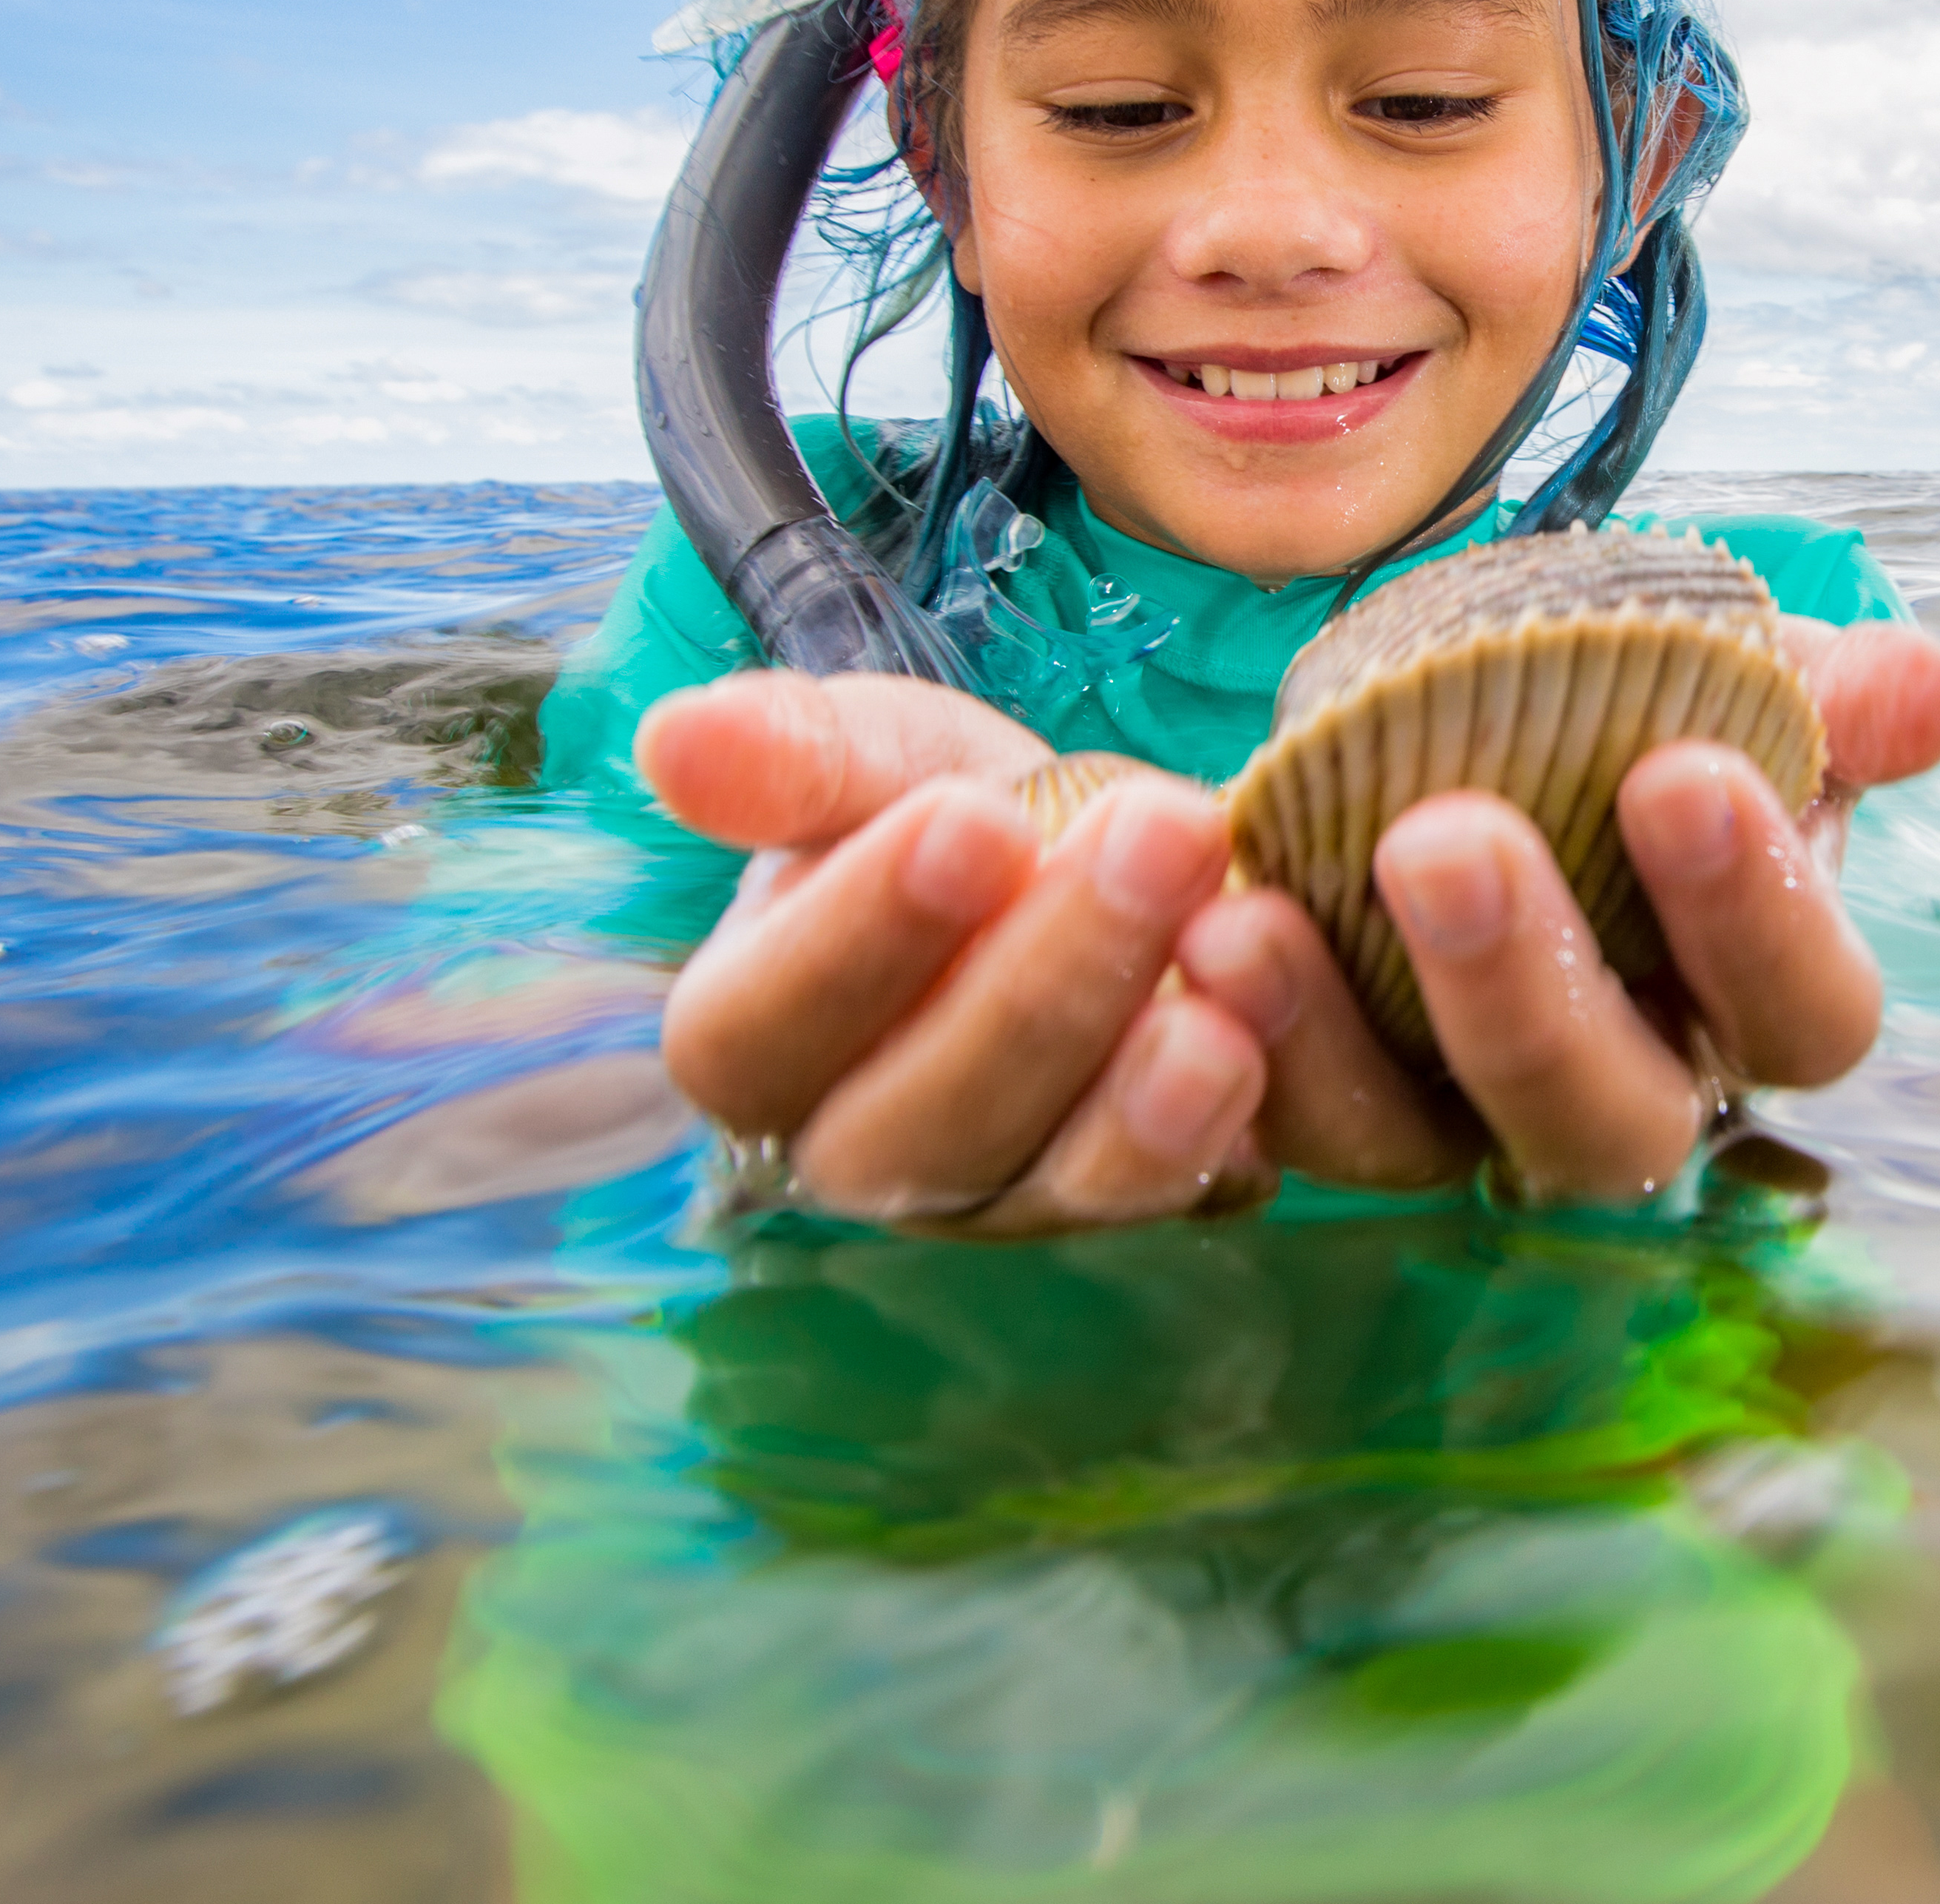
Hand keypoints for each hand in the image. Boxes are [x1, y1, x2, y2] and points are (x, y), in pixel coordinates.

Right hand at [645, 671, 1280, 1233]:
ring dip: (1141, 1077)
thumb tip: (672, 738)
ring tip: (1231, 952)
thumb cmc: (976, 815)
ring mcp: (1003, 1198)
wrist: (1120, 859)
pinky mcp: (1135, 1201)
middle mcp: (861, 1153)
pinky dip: (1225, 1120)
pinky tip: (1266, 1033)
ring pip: (1048, 1179)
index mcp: (760, 1037)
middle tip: (1156, 837)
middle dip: (1040, 983)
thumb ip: (791, 757)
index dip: (860, 935)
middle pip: (914, 1124)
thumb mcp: (886, 754)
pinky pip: (1172, 1198)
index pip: (759, 1031)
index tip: (975, 819)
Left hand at [1174, 618, 1939, 1201]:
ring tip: (1258, 914)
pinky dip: (1229, 1042)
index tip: (1683, 770)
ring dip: (1337, 1037)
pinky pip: (1276, 1121)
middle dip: (1528, 985)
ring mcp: (1465, 1119)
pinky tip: (1189, 934)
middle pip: (1612, 1118)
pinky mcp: (1327, 1109)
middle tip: (1447, 837)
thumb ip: (1819, 694)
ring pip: (1421, 1144)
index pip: (1805, 1013)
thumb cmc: (1618, 717)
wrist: (1455, 723)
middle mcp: (1625, 1089)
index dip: (1759, 911)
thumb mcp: (1718, 681)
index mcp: (1752, 996)